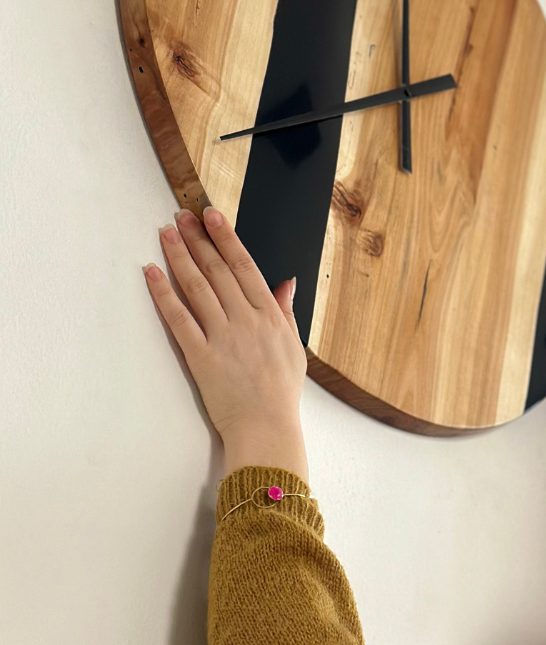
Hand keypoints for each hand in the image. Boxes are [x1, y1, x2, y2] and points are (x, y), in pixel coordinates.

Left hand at [143, 208, 307, 441]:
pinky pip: (179, 319)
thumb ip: (287, 313)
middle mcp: (246, 321)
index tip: (213, 216)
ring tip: (166, 234)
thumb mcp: (294, 348)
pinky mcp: (201, 356)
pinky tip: (151, 273)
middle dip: (199, 239)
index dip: (227, 238)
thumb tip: (286, 284)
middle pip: (218, 271)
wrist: (267, 428)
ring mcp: (223, 337)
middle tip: (182, 216)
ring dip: (179, 257)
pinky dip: (163, 294)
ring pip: (197, 288)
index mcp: (270, 317)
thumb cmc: (281, 393)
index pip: (245, 267)